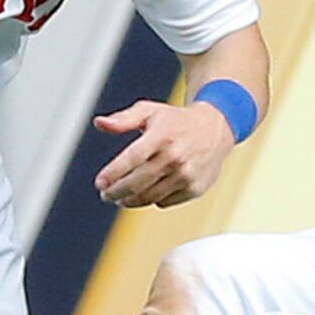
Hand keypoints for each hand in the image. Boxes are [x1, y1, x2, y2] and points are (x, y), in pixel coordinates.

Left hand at [93, 100, 233, 208]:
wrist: (215, 128)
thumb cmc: (175, 121)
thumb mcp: (149, 111)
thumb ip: (123, 120)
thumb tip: (99, 123)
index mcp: (162, 135)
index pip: (132, 158)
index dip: (113, 173)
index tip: (99, 183)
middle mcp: (175, 156)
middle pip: (137, 183)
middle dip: (116, 192)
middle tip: (106, 195)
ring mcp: (186, 175)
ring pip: (149, 197)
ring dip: (130, 201)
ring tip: (121, 198)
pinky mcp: (194, 189)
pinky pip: (164, 202)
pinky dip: (152, 200)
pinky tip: (148, 192)